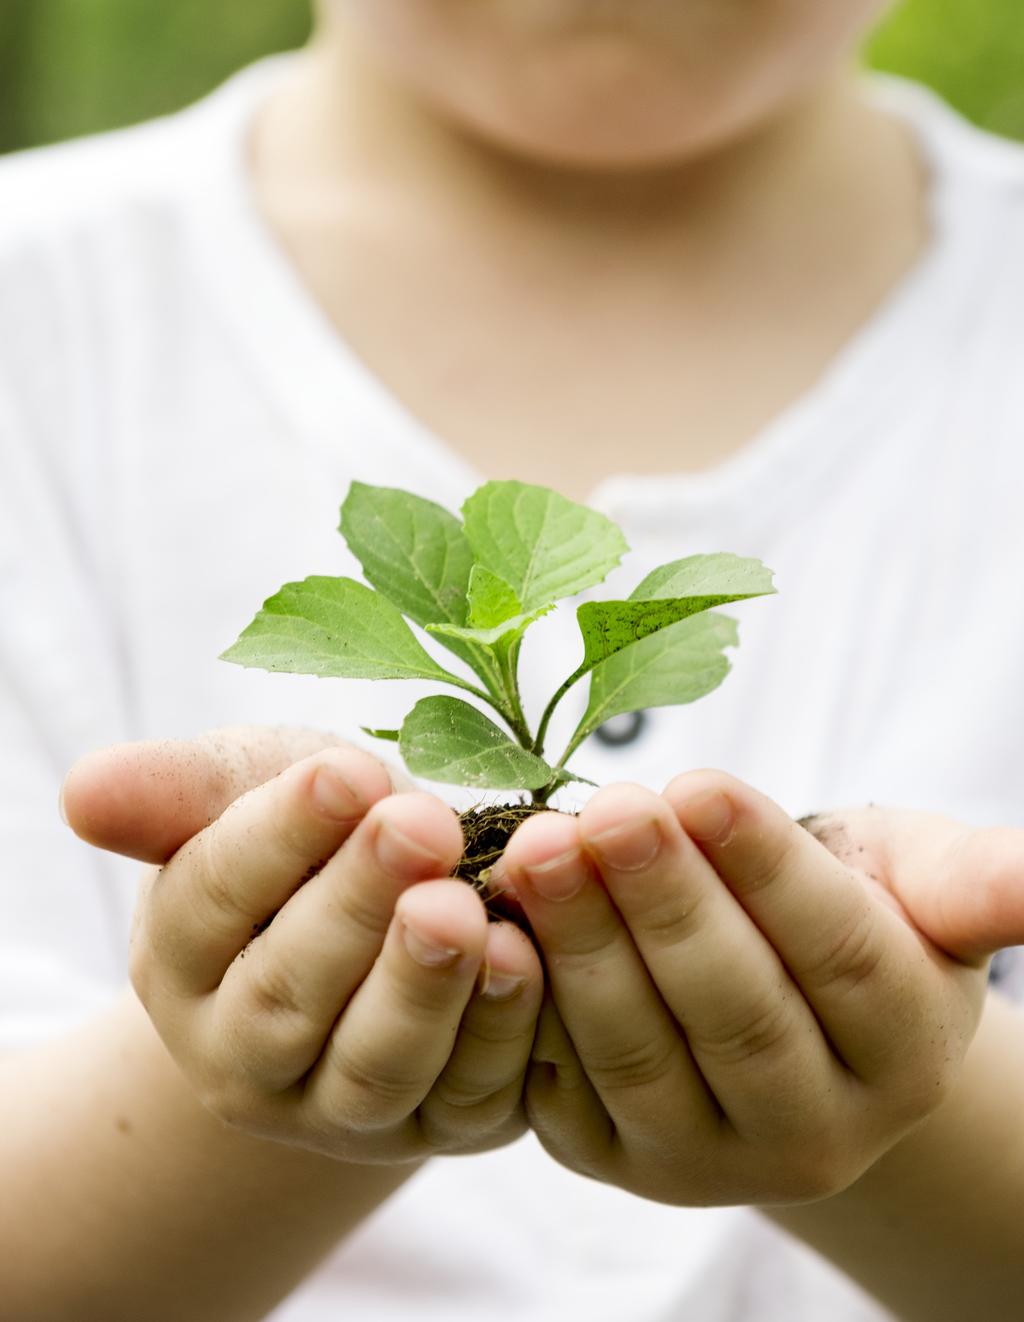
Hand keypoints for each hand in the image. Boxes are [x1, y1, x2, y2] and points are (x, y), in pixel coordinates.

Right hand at [64, 729, 542, 1162]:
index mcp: (184, 962)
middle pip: (288, 994)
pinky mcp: (443, 1121)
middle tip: (418, 825)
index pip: (211, 900)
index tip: (344, 772)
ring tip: (463, 908)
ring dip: (422, 987)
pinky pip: (471, 1093)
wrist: (391, 915)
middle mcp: (248, 1055)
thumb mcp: (250, 792)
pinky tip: (525, 956)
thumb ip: (179, 793)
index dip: (278, 836)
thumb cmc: (314, 838)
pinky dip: (500, 1031)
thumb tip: (84, 792)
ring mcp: (343, 1106)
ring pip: (375, 1067)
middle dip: (357, 906)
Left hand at [492, 772, 1023, 1205]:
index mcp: (902, 1053)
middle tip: (607, 809)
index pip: (840, 958)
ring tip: (541, 848)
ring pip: (643, 1055)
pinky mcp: (617, 1159)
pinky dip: (529, 1004)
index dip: (768, 870)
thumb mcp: (915, 882)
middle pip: (737, 1013)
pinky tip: (497, 924)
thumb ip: (975, 884)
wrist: (772, 996)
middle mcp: (817, 1131)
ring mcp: (709, 1160)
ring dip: (584, 946)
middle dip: (665, 903)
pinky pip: (566, 1087)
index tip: (699, 782)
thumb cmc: (847, 911)